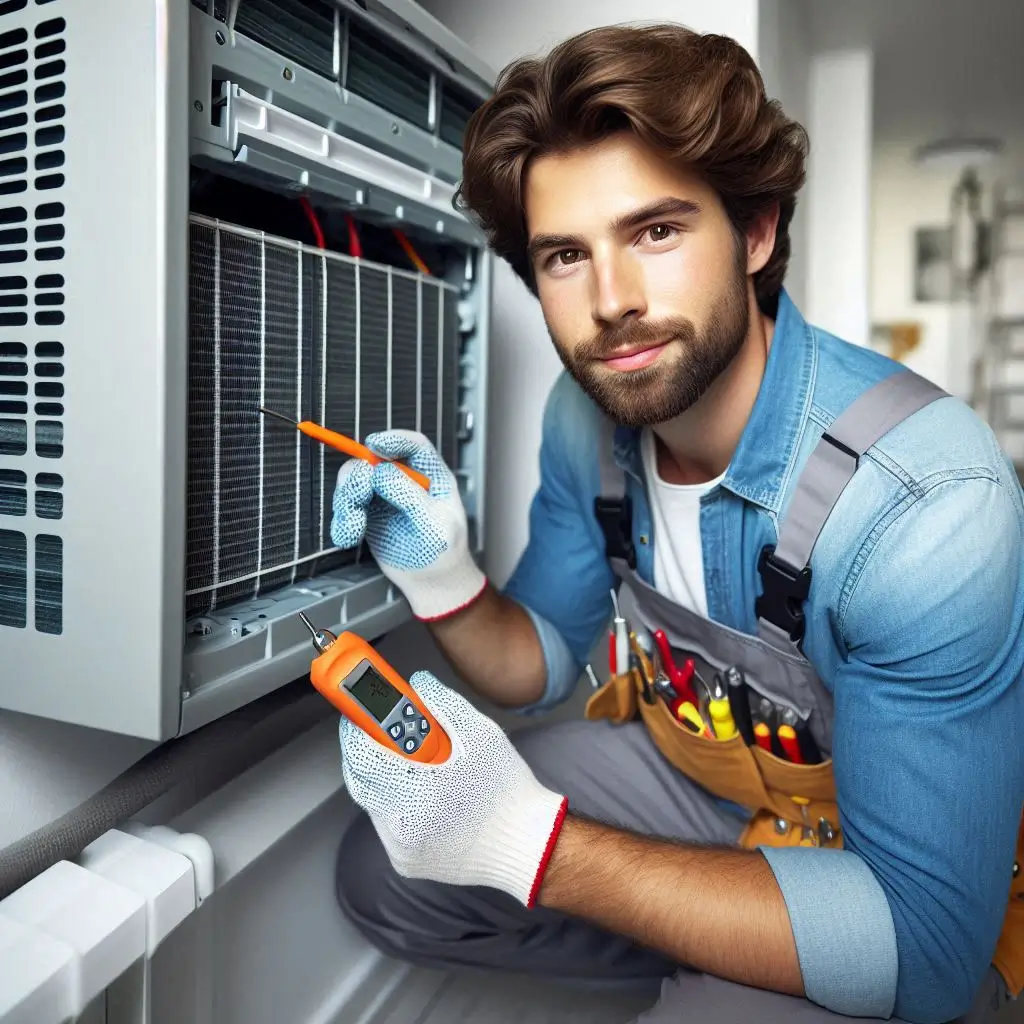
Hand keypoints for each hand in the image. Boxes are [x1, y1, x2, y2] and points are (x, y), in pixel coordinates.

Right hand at [330, 430, 485, 620]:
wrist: (433, 582)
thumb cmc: (444, 553)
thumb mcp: (434, 524)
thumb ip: (409, 496)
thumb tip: (381, 472)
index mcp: (431, 477)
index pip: (413, 446)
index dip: (393, 439)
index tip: (373, 446)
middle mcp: (405, 481)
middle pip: (373, 462)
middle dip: (359, 476)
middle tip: (358, 496)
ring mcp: (384, 497)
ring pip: (354, 482)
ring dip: (347, 502)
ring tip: (355, 526)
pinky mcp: (368, 513)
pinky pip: (346, 508)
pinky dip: (342, 521)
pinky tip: (350, 536)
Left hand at [339, 671, 568, 906]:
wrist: (525, 844)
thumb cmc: (506, 788)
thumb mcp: (481, 733)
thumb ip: (443, 702)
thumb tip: (416, 683)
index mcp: (418, 790)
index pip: (362, 754)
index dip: (355, 729)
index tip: (357, 714)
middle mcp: (402, 825)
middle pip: (359, 779)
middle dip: (361, 752)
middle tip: (374, 733)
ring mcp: (401, 849)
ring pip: (373, 803)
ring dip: (380, 779)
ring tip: (406, 764)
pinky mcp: (405, 863)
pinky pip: (387, 826)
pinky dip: (395, 805)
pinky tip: (420, 795)